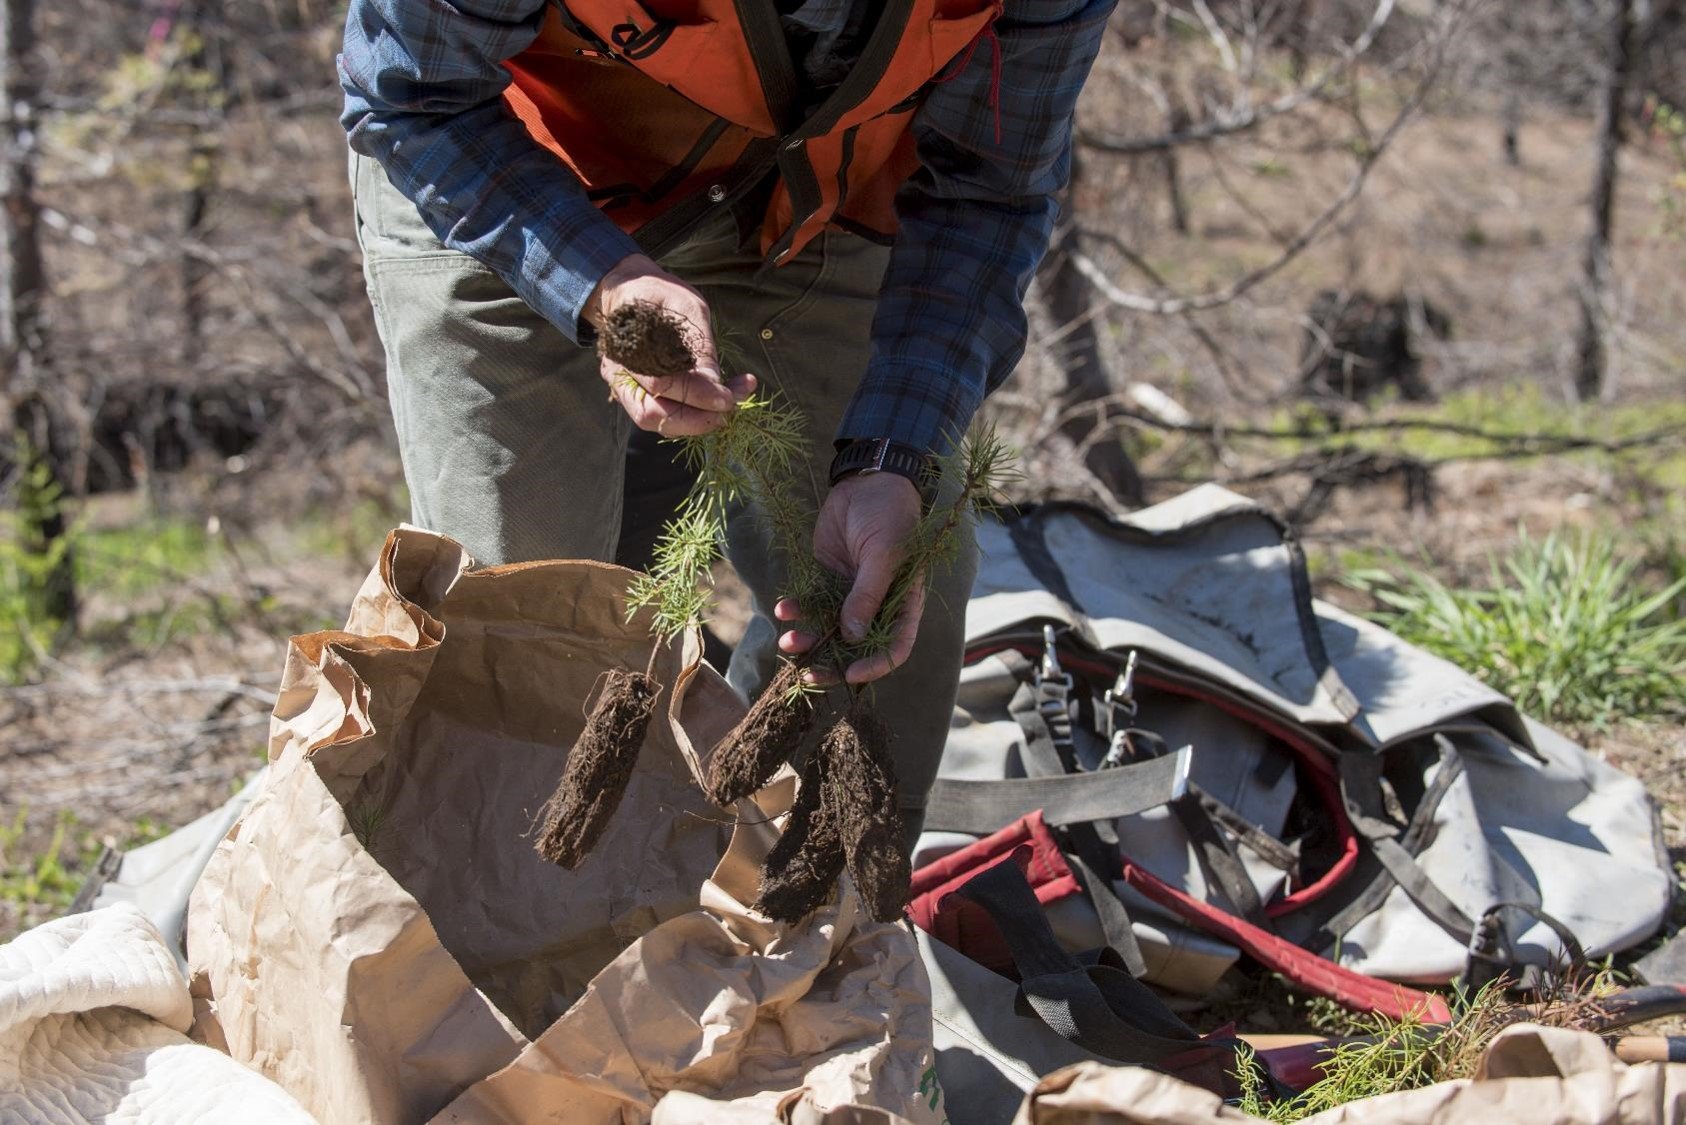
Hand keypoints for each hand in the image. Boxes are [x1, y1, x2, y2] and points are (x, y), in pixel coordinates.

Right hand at [585, 253, 753, 435]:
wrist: (628, 292)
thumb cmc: (658, 294)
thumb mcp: (686, 305)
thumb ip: (699, 343)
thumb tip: (716, 383)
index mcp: (626, 344)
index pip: (661, 383)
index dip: (698, 395)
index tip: (729, 396)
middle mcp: (618, 372)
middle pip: (651, 414)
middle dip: (696, 419)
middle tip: (730, 408)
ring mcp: (622, 385)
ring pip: (653, 421)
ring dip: (692, 423)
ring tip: (725, 409)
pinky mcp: (634, 393)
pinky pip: (658, 415)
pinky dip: (686, 416)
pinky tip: (711, 405)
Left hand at [777, 472, 924, 684]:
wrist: (868, 481)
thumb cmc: (890, 515)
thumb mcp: (883, 555)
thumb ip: (867, 595)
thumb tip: (852, 636)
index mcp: (903, 603)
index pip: (894, 646)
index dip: (874, 665)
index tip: (849, 673)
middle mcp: (877, 604)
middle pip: (856, 646)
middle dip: (831, 662)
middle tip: (806, 675)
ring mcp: (850, 592)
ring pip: (828, 628)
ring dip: (809, 639)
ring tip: (787, 642)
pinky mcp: (827, 577)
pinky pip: (811, 603)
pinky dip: (797, 610)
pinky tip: (784, 608)